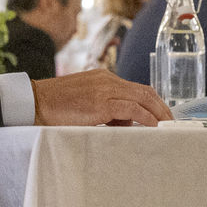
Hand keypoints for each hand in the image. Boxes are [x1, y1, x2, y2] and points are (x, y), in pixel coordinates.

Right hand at [30, 70, 172, 126]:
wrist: (35, 102)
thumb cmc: (55, 107)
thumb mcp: (85, 105)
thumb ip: (105, 111)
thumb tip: (125, 124)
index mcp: (104, 78)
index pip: (137, 89)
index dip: (154, 102)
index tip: (163, 116)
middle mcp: (107, 80)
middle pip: (145, 91)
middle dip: (161, 107)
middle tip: (172, 123)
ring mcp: (104, 89)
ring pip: (142, 98)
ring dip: (158, 113)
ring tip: (168, 127)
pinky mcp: (101, 103)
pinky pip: (131, 109)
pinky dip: (145, 117)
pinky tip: (153, 127)